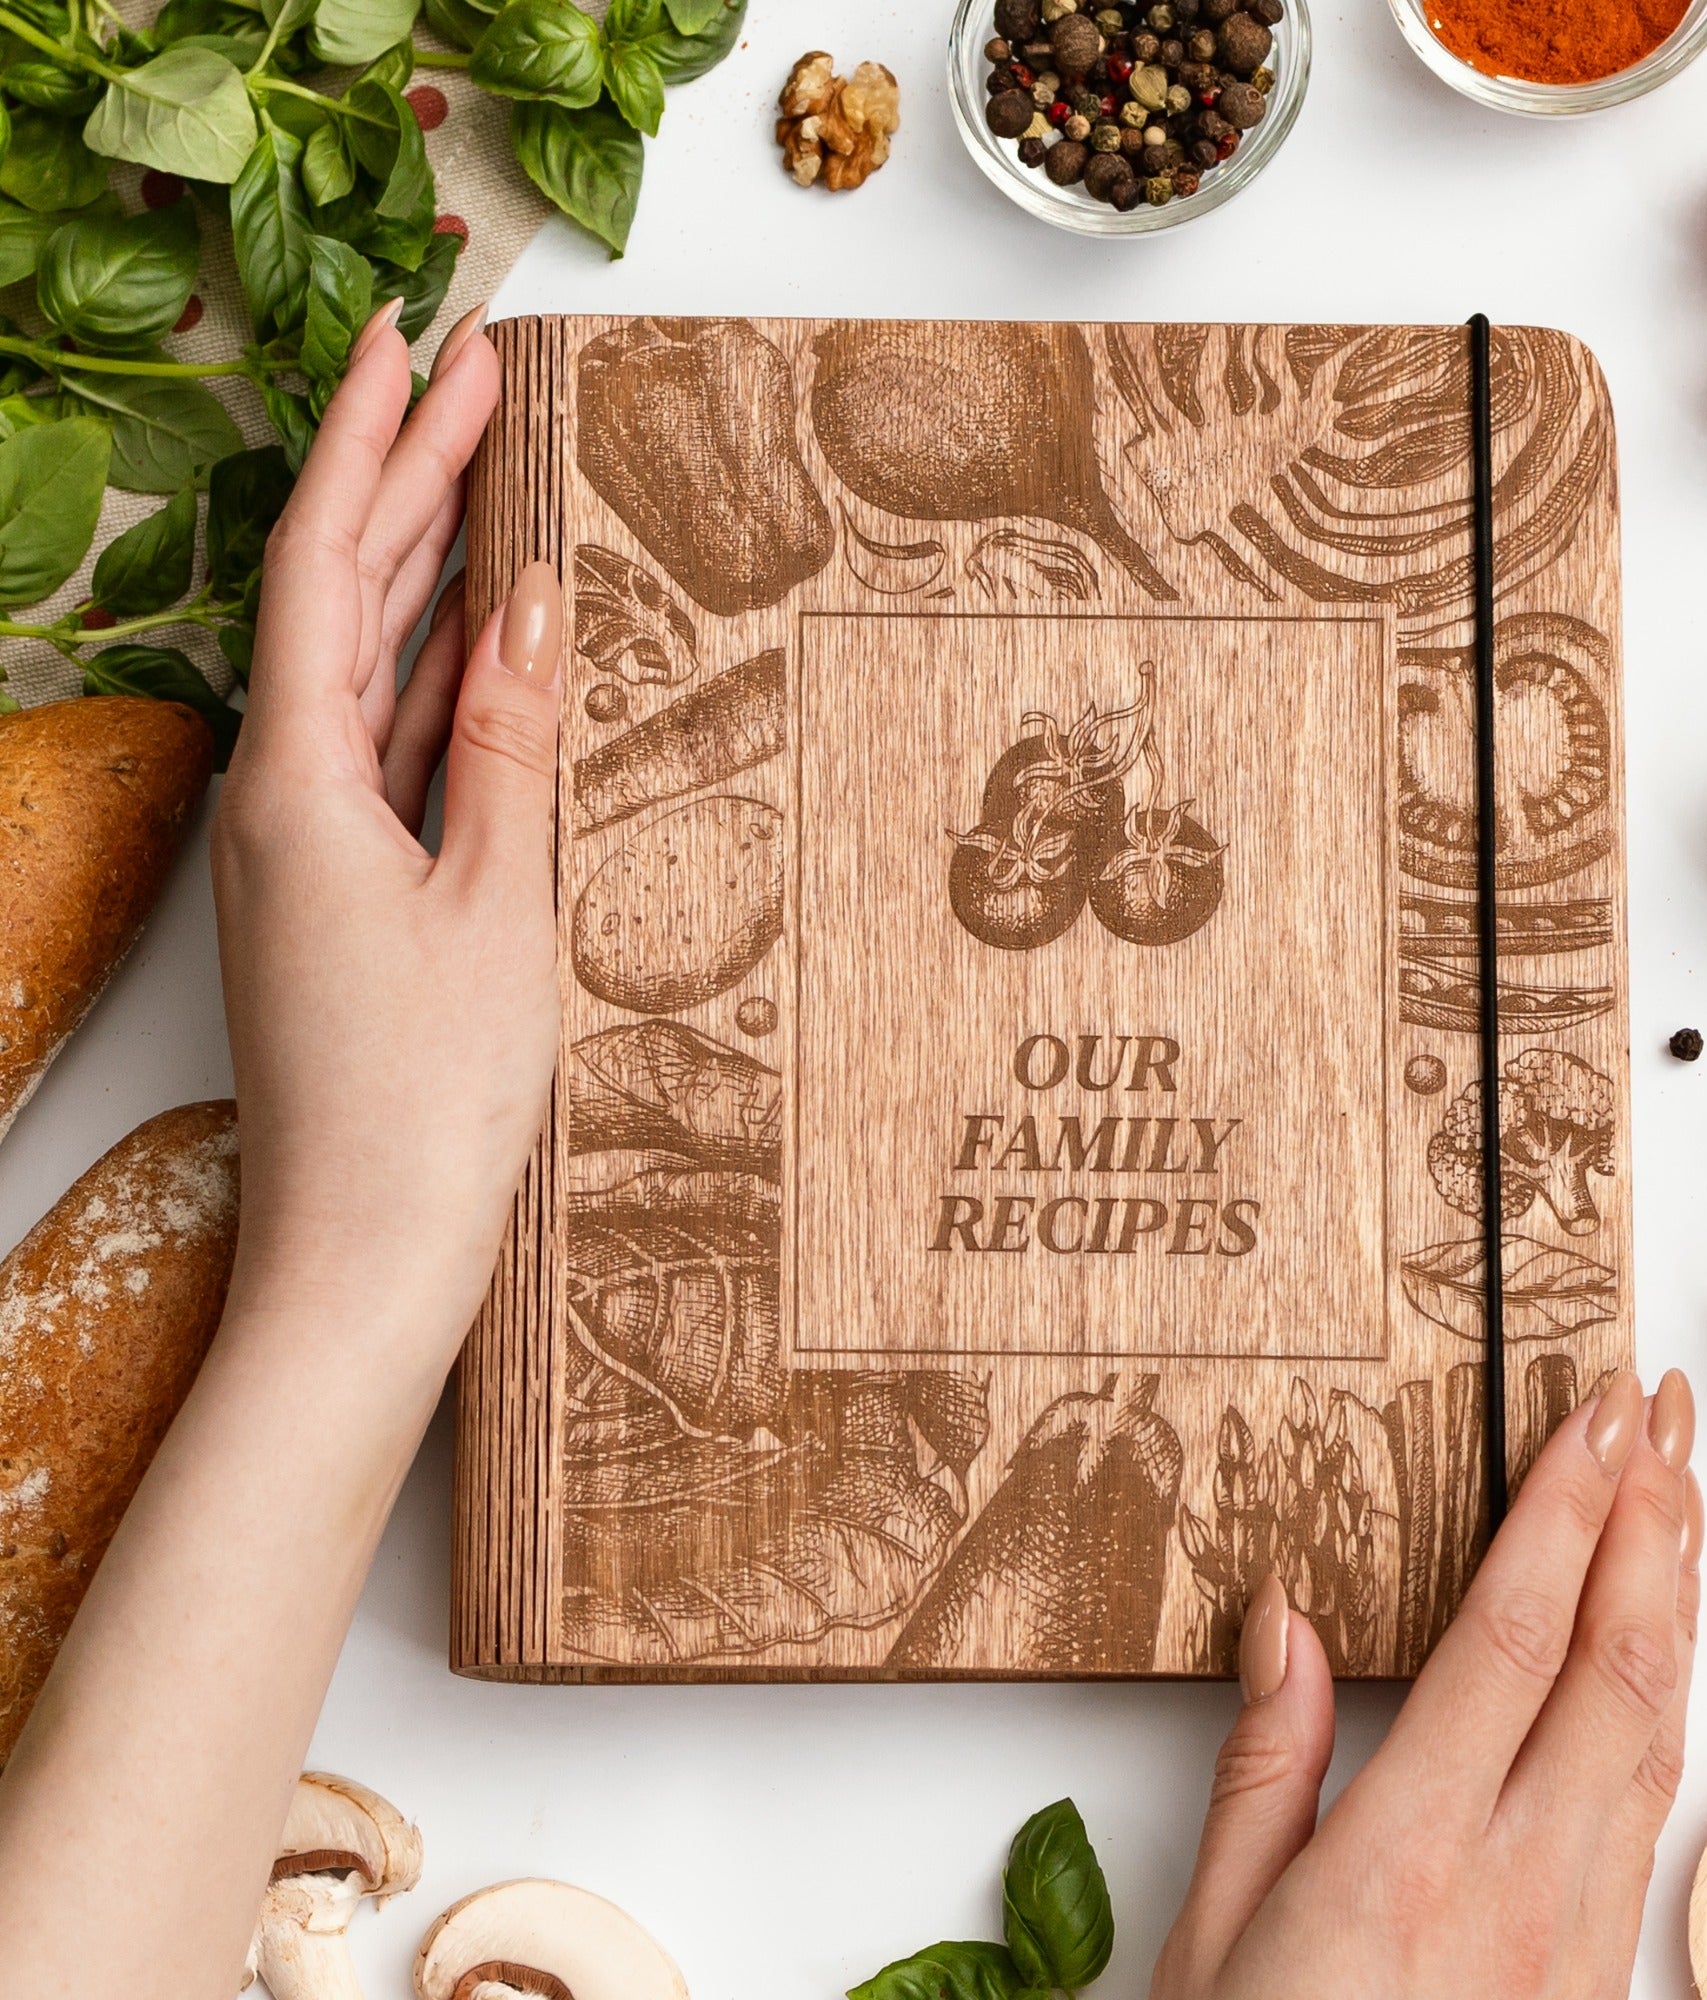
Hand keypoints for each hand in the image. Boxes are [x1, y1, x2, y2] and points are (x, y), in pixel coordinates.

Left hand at [211, 300, 565, 1358]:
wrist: (368, 1254)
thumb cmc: (428, 1100)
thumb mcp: (495, 903)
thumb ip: (511, 743)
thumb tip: (530, 601)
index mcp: (297, 784)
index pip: (322, 566)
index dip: (368, 446)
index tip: (416, 349)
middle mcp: (279, 799)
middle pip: (337, 600)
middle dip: (401, 482)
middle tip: (471, 382)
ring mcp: (306, 847)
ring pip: (362, 669)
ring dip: (418, 572)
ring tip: (484, 484)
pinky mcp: (342, 892)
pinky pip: (385, 749)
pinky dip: (434, 683)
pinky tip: (484, 648)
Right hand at [1155, 1370, 1697, 1999]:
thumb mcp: (1213, 1932)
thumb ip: (1266, 1764)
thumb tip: (1285, 1614)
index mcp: (1406, 1861)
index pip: (1510, 1642)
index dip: (1560, 1516)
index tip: (1587, 1416)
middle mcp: (1520, 1887)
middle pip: (1616, 1665)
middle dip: (1648, 1516)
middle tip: (1653, 1408)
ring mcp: (1578, 1933)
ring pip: (1656, 1727)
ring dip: (1673, 1592)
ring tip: (1675, 1487)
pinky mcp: (1598, 1966)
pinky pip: (1652, 1796)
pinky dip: (1663, 1689)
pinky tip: (1655, 1642)